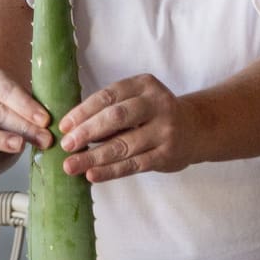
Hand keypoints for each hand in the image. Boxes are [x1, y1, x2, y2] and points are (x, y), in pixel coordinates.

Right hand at [0, 68, 52, 186]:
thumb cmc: (11, 106)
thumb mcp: (22, 101)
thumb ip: (36, 108)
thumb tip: (59, 123)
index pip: (8, 90)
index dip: (27, 105)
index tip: (45, 119)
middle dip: (24, 126)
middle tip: (46, 139)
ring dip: (1, 139)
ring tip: (18, 146)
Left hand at [58, 74, 194, 183]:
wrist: (195, 129)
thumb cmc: (154, 114)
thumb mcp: (138, 100)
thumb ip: (111, 110)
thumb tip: (72, 129)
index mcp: (144, 84)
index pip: (109, 96)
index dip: (83, 111)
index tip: (64, 126)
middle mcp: (157, 104)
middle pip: (116, 117)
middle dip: (87, 132)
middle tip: (66, 145)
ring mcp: (164, 130)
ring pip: (124, 145)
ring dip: (94, 157)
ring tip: (71, 165)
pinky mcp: (166, 154)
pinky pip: (134, 164)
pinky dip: (110, 171)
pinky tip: (92, 175)